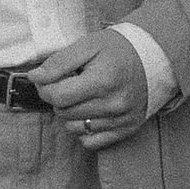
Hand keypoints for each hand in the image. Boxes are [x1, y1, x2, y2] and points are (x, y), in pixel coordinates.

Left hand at [30, 29, 151, 150]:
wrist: (154, 58)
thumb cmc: (118, 49)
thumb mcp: (87, 46)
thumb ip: (59, 62)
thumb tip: (35, 78)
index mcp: (102, 81)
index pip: (57, 96)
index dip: (45, 87)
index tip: (49, 79)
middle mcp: (113, 105)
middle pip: (63, 112)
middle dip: (60, 98)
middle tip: (71, 83)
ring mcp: (120, 120)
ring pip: (74, 128)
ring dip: (71, 114)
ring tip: (83, 96)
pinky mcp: (126, 130)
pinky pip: (90, 142)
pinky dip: (84, 130)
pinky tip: (91, 112)